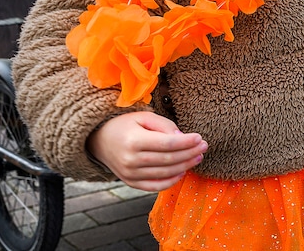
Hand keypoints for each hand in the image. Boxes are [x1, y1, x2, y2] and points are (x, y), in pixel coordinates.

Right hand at [87, 112, 206, 191]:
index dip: (186, 142)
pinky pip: (154, 186)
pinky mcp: (130, 182)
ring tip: (197, 157)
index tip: (200, 138)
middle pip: (168, 160)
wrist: (100, 140)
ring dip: (185, 166)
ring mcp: (129, 174)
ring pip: (164, 173)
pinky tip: (182, 172)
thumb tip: (183, 138)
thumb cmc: (126, 125)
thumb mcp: (144, 117)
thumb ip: (165, 126)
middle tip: (204, 147)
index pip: (167, 144)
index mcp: (134, 141)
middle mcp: (130, 160)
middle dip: (190, 154)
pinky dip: (170, 181)